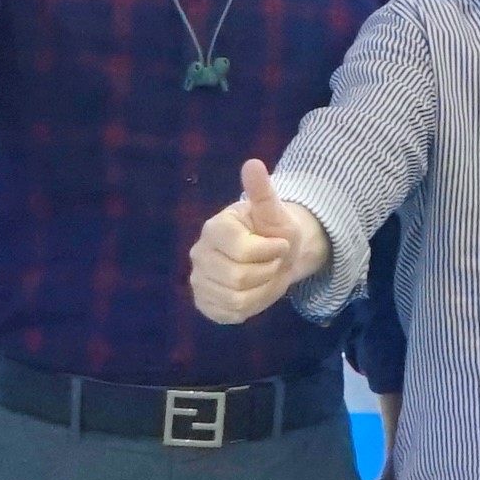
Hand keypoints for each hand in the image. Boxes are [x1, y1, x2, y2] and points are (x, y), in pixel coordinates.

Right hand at [190, 157, 327, 325]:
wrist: (274, 255)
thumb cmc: (274, 230)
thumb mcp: (275, 211)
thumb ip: (262, 192)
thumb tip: (253, 164)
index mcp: (215, 228)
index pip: (242, 251)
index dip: (270, 251)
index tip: (280, 244)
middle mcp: (199, 253)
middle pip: (238, 278)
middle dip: (268, 272)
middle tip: (273, 262)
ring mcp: (198, 280)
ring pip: (236, 300)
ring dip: (263, 291)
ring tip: (266, 276)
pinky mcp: (204, 302)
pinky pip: (230, 315)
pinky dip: (251, 308)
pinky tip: (254, 292)